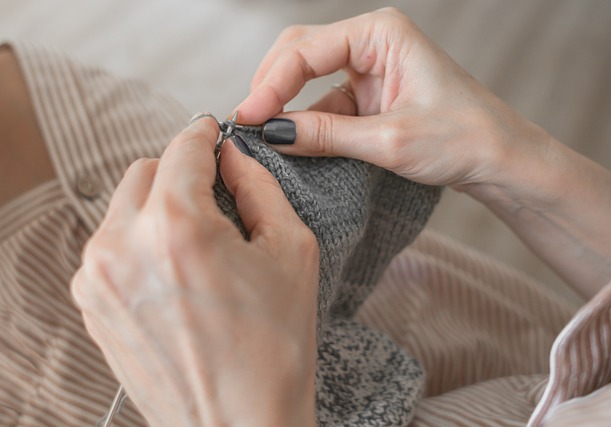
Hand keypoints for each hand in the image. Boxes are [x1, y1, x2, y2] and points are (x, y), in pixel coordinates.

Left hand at [71, 117, 319, 426]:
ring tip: (199, 245)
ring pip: (124, 209)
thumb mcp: (290, 250)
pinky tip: (177, 274)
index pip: (182, 148)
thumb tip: (234, 156)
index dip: (204, 134)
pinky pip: (112, 248)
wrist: (240, 425)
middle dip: (180, 173)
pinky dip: (142, 243)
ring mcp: (97, 279)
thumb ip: (259, 187)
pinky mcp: (91, 306)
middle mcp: (122, 247)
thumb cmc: (275, 347)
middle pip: (145, 172)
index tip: (214, 133)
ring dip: (159, 209)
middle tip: (216, 197)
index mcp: (176, 227)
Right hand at [236, 7, 543, 189]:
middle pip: (300, 54)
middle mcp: (371, 43)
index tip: (248, 118)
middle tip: (247, 124)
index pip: (306, 49)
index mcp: (380, 32)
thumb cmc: (463, 138)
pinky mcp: (369, 98)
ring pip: (309, 81)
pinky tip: (292, 144)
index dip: (270, 84)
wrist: (501, 160)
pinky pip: (326, 106)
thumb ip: (326, 135)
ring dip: (286, 109)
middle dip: (271, 87)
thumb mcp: (388, 140)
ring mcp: (369, 70)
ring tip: (263, 138)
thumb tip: (272, 134)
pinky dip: (307, 124)